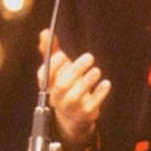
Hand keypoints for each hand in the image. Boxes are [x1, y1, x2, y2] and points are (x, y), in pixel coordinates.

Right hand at [37, 28, 110, 145]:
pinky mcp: (84, 115)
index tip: (63, 55)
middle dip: (75, 70)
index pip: (44, 77)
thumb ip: (51, 52)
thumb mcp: (58, 70)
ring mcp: (70, 108)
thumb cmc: (65, 87)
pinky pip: (91, 106)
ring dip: (86, 82)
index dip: (52, 67)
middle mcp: (56, 98)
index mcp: (49, 85)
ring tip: (96, 70)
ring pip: (75, 97)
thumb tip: (45, 31)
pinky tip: (106, 83)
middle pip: (62, 85)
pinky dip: (99, 94)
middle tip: (89, 56)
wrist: (73, 119)